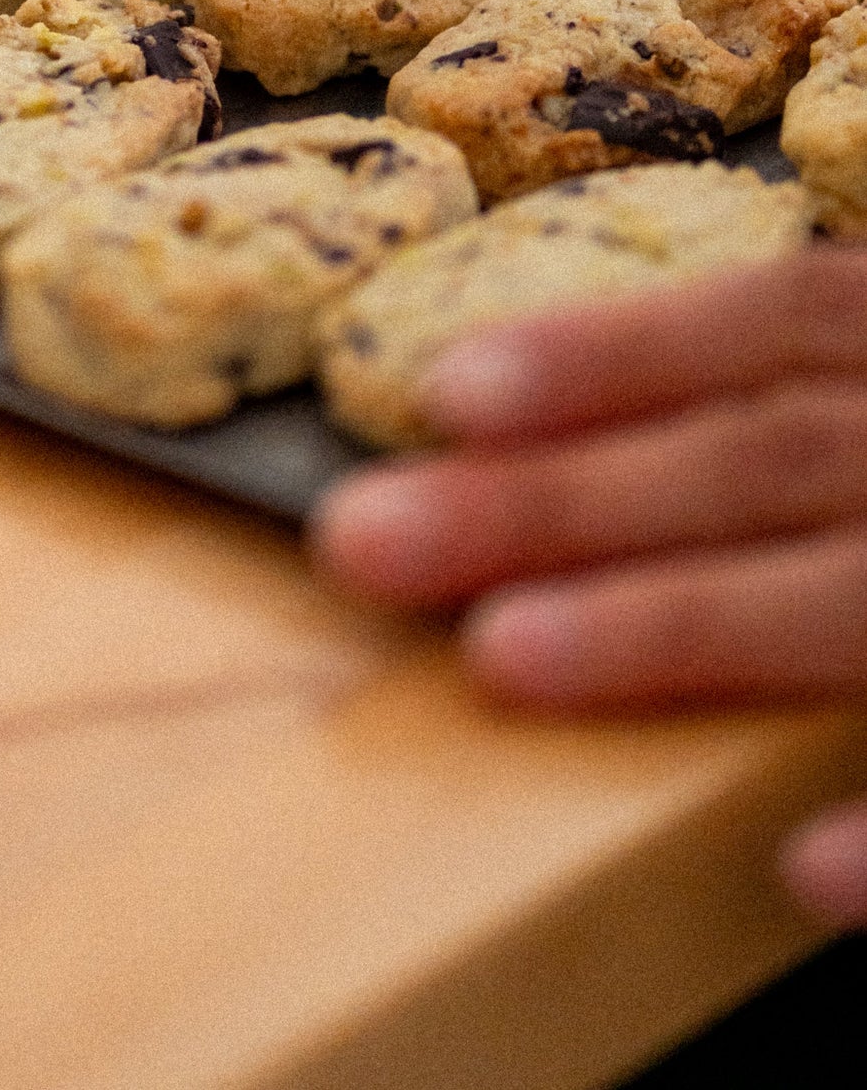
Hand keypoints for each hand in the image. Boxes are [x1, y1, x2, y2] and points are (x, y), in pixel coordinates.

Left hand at [310, 247, 866, 926]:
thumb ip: (830, 395)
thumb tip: (588, 417)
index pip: (786, 320)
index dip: (621, 347)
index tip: (446, 388)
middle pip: (782, 455)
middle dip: (572, 495)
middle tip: (372, 537)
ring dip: (695, 627)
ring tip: (511, 659)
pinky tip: (803, 872)